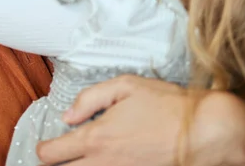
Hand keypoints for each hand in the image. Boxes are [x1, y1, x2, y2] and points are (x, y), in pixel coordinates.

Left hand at [37, 76, 244, 165]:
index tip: (46, 144)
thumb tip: (68, 114)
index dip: (43, 149)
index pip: (53, 154)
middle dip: (56, 163)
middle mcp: (103, 163)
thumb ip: (90, 97)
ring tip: (79, 156)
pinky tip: (106, 158)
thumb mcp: (126, 86)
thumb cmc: (166, 106)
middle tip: (59, 153)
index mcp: (96, 138)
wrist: (201, 131)